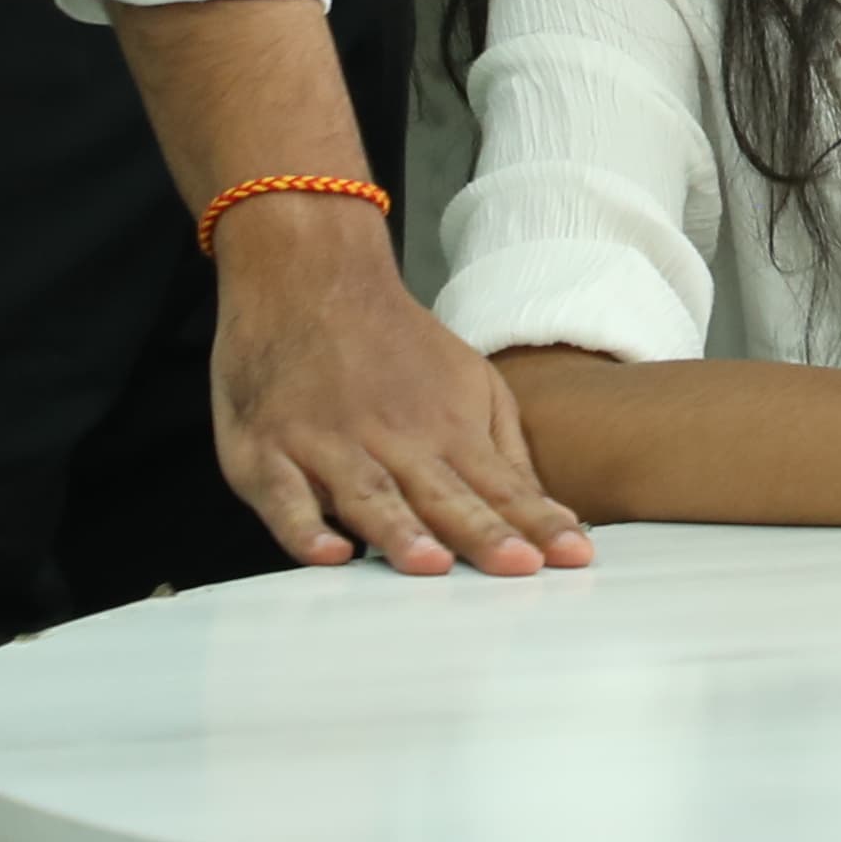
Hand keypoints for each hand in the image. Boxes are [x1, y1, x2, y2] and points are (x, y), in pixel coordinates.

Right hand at [209, 194, 594, 576]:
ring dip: (401, 532)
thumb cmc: (393, 342)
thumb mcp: (469, 379)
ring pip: (370, 497)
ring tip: (433, 564)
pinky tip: (329, 553)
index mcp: (446, 427)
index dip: (536, 523)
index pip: (500, 486)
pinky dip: (304, 526)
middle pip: (443, 496)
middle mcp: (393, 439)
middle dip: (483, 535)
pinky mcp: (267, 451)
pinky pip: (284, 496)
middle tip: (520, 567)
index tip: (573, 556)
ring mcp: (328, 444)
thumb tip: (544, 513)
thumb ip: (502, 450)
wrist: (310, 274)